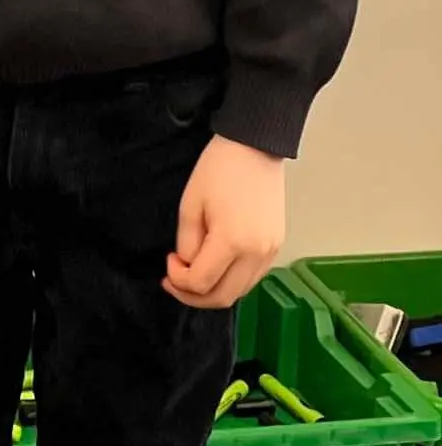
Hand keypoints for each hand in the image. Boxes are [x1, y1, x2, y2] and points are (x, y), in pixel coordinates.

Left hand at [165, 135, 286, 310]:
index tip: (169, 262)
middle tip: (175, 280)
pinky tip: (217, 265)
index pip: (201, 283)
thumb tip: (188, 266)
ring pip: (239, 292)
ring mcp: (270, 252)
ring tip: (194, 272)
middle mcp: (256, 254)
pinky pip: (252, 278)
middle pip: (223, 298)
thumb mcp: (190, 205)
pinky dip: (231, 280)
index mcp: (232, 242)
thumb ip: (187, 243)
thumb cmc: (219, 169)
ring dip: (213, 290)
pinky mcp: (276, 247)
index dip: (178, 280)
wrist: (254, 147)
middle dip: (193, 296)